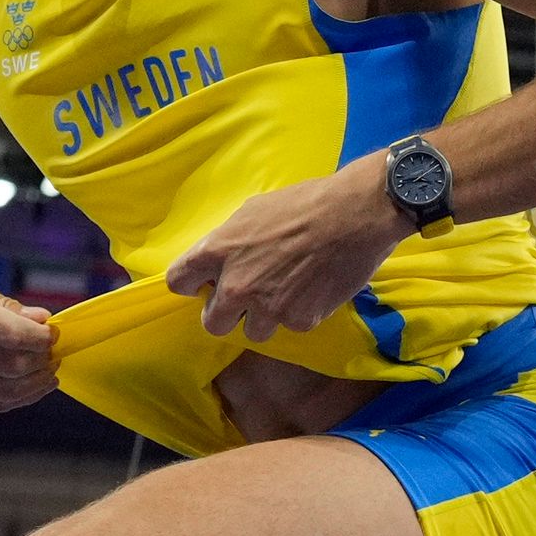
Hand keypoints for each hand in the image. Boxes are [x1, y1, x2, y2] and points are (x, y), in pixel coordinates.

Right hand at [0, 266, 56, 411]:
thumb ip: (3, 305)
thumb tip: (42, 320)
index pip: (10, 334)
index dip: (41, 337)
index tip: (52, 332)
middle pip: (12, 366)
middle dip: (42, 360)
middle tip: (54, 351)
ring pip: (6, 391)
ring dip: (36, 383)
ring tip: (48, 370)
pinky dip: (18, 397)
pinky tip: (31, 385)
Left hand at [167, 162, 396, 343]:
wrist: (356, 214)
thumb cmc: (305, 203)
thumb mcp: (254, 211)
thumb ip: (230, 241)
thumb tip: (221, 260)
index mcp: (219, 251)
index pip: (178, 281)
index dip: (191, 283)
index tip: (204, 283)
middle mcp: (237, 285)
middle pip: (212, 323)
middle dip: (226, 313)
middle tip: (247, 297)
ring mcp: (268, 307)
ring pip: (252, 332)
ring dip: (264, 318)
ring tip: (286, 293)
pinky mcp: (299, 320)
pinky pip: (289, 326)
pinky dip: (299, 313)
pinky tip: (312, 290)